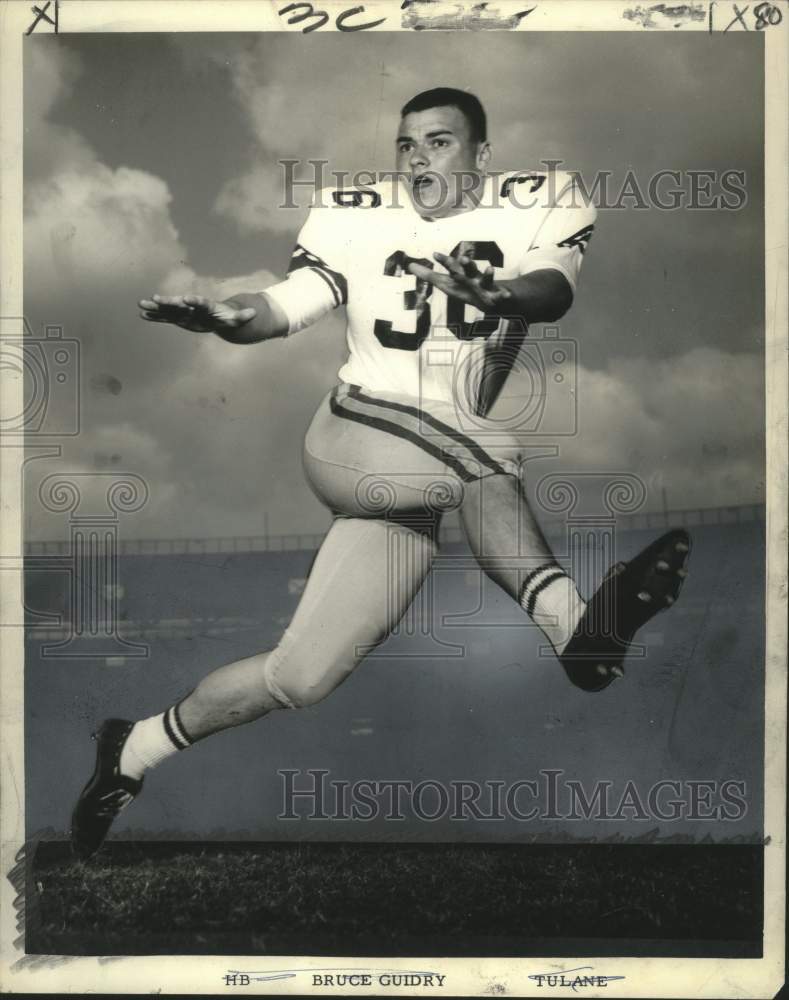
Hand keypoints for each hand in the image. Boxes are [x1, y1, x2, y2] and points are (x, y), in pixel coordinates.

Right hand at [138, 294, 256, 333]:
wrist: (220, 315)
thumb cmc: (228, 318)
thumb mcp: (236, 319)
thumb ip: (243, 316)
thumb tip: (254, 313)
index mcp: (207, 307)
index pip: (201, 303)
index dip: (195, 301)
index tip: (186, 298)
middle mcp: (193, 307)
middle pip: (180, 304)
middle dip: (168, 302)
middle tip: (156, 298)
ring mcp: (185, 312)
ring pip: (169, 310)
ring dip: (156, 308)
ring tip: (141, 304)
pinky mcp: (179, 318)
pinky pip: (166, 318)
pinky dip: (156, 317)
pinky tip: (143, 315)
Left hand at [408, 252, 511, 312]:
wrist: (494, 297)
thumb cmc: (467, 288)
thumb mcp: (447, 284)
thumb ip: (429, 275)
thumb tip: (409, 265)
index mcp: (461, 276)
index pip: (451, 267)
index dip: (445, 261)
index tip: (435, 254)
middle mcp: (474, 278)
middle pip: (469, 271)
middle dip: (466, 265)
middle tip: (463, 258)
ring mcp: (486, 286)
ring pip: (487, 280)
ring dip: (488, 275)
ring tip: (490, 269)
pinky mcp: (497, 296)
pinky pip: (501, 297)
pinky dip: (503, 296)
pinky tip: (506, 297)